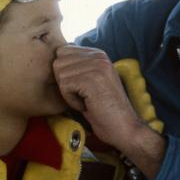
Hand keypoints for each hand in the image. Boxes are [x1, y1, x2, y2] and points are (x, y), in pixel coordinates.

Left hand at [53, 46, 166, 179]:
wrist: (124, 127)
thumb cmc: (105, 110)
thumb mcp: (93, 82)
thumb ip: (79, 68)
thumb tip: (55, 62)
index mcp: (98, 54)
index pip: (64, 51)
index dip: (65, 73)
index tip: (81, 88)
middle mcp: (98, 55)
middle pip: (59, 61)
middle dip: (65, 82)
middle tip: (83, 95)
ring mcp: (96, 65)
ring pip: (60, 74)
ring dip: (68, 92)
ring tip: (86, 100)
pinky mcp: (92, 78)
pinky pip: (65, 86)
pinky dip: (71, 100)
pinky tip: (87, 105)